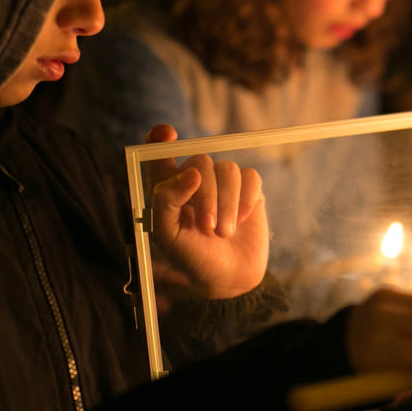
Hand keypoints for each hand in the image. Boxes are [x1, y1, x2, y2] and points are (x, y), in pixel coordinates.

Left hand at [145, 124, 268, 299]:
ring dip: (227, 204)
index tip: (166, 134)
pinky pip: (251, 177)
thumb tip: (192, 172)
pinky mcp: (249, 189)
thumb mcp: (168, 235)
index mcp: (169, 188)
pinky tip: (243, 220)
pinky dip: (247, 200)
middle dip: (206, 195)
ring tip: (224, 232)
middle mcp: (195, 180)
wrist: (229, 276)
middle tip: (207, 227)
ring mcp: (224, 183)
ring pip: (228, 169)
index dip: (160, 138)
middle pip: (201, 161)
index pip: (161, 154)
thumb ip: (167, 201)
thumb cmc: (192, 258)